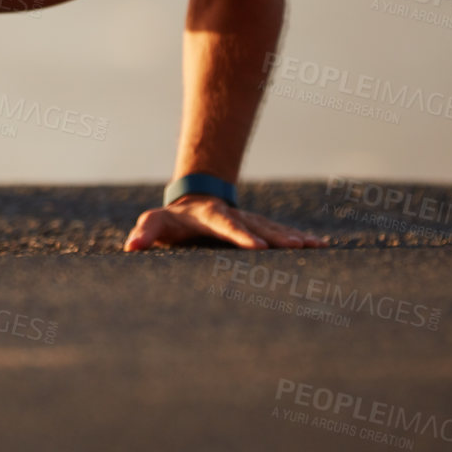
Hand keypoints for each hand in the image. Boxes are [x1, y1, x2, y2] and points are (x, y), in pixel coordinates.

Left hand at [124, 194, 327, 251]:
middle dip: (277, 236)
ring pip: (274, 227)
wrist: (193, 204)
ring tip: (315, 245)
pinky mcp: (260, 227)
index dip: (241, 235)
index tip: (258, 248)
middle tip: (295, 247)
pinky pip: (282, 231)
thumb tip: (130, 247)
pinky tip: (321, 245)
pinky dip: (300, 238)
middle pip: (257, 225)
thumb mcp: (155, 223)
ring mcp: (249, 220)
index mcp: (210, 216)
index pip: (226, 225)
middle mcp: (234, 216)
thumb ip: (145, 233)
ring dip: (294, 237)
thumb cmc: (172, 221)